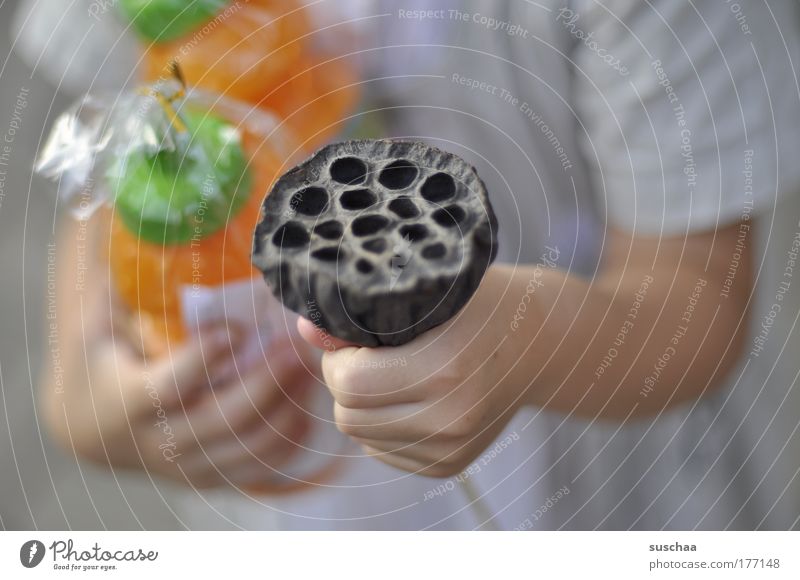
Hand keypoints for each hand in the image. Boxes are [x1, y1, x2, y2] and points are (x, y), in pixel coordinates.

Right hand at [43, 223, 316, 489]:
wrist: (90, 430)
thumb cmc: (96, 362)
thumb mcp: (90, 321)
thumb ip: (111, 274)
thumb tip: (126, 203)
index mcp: (124, 402)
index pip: (167, 389)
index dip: (204, 359)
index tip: (236, 325)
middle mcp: (158, 442)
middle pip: (222, 420)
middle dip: (266, 381)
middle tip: (297, 342)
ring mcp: (188, 465)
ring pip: (249, 446)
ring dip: (286, 405)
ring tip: (307, 364)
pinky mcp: (211, 475)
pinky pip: (261, 464)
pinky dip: (289, 433)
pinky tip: (304, 397)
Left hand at [298, 266, 524, 476]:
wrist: (537, 342)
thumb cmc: (480, 305)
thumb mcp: (426, 292)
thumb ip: (363, 313)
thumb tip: (306, 330)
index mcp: (445, 371)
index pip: (349, 382)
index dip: (338, 357)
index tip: (354, 337)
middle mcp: (450, 419)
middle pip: (349, 415)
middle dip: (346, 382)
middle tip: (370, 354)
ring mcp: (451, 449)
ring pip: (361, 437)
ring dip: (361, 405)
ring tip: (392, 372)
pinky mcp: (449, 466)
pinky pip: (382, 451)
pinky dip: (381, 425)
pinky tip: (408, 396)